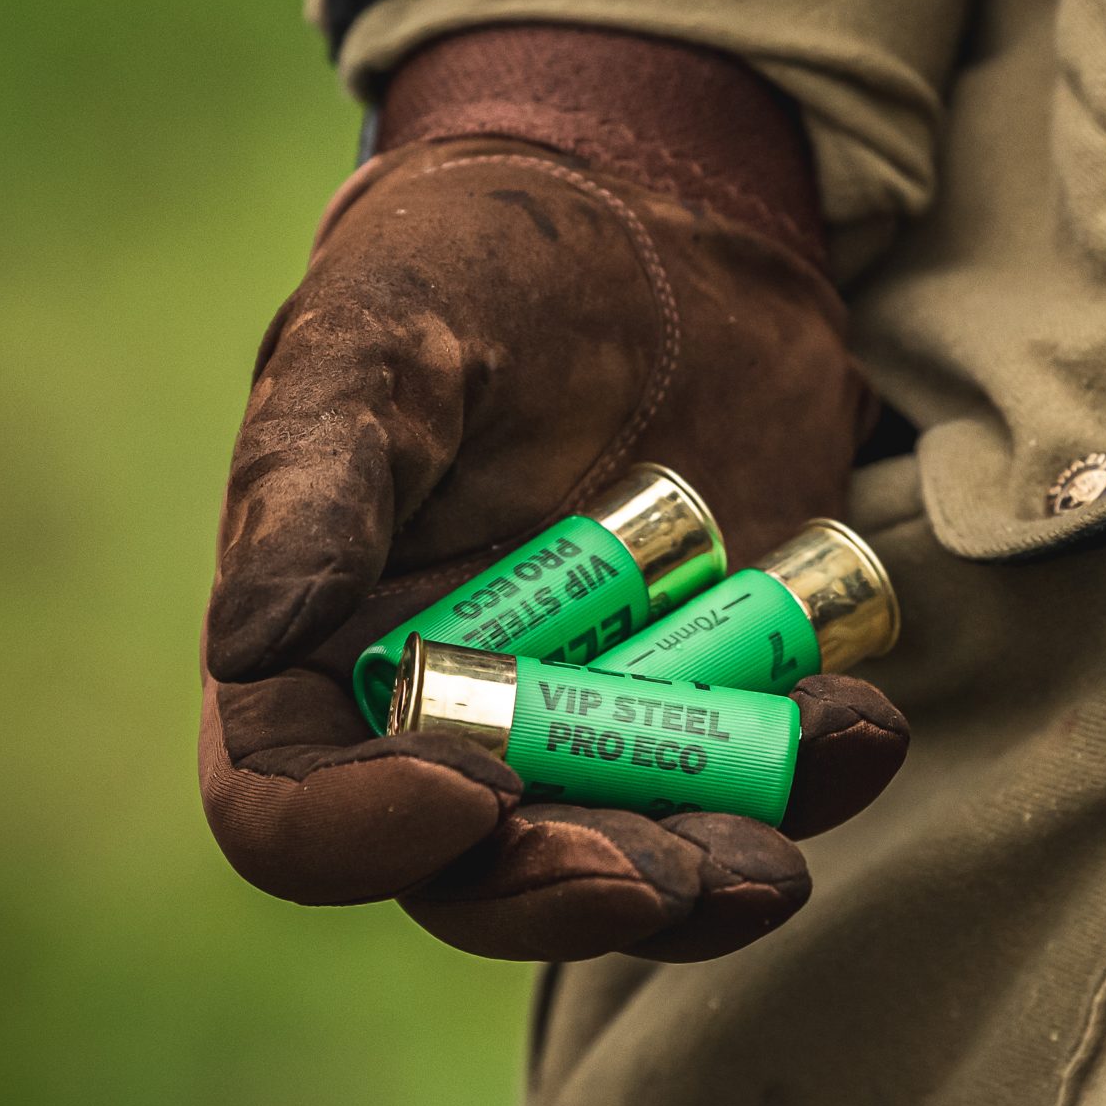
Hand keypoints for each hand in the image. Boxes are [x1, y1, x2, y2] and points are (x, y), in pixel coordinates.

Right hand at [197, 42, 906, 962]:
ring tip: (789, 819)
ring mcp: (587, 725)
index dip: (365, 833)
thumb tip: (245, 644)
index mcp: (316, 662)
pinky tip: (860, 720)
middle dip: (572, 888)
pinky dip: (809, 774)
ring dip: (711, 866)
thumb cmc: (477, 261)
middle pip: (478, 878)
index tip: (474, 792)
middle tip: (667, 870)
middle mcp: (443, 725)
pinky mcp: (711, 699)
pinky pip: (754, 782)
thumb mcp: (381, 339)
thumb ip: (311, 481)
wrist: (655, 217)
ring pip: (630, 858)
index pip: (290, 812)